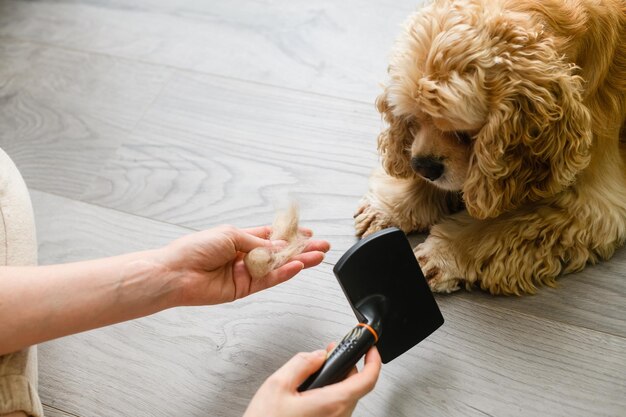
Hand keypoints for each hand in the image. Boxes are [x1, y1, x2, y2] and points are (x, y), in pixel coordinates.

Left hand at [158, 225, 329, 305]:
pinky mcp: (244, 289)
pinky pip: (268, 280)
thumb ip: (258, 243)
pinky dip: (284, 273)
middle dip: (301, 249)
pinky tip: (297, 266)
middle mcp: (245, 255)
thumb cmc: (195, 249)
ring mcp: (246, 272)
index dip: (291, 234)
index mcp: (240, 238)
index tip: (308, 233)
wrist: (176, 273)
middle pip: (280, 252)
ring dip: (299, 261)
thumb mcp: (230, 235)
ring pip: (278, 267)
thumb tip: (279, 246)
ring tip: (318, 256)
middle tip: (322, 246)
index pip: (271, 236)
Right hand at [243, 345, 381, 416]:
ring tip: (318, 371)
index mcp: (330, 404)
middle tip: (331, 353)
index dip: (373, 361)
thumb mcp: (278, 384)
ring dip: (338, 381)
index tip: (370, 349)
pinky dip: (330, 395)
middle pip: (356, 387)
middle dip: (347, 366)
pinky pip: (336, 410)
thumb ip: (302, 363)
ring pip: (346, 399)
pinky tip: (313, 390)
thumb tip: (318, 355)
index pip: (366, 380)